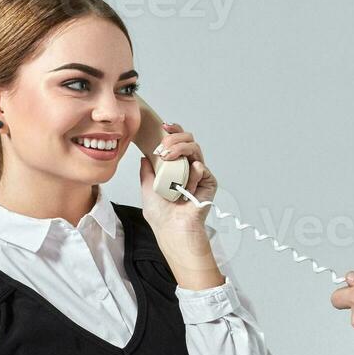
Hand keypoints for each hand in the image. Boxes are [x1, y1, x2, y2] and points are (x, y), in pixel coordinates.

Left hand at [139, 122, 215, 237]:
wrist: (173, 228)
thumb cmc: (161, 215)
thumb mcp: (147, 188)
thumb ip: (147, 171)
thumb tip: (144, 157)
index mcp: (174, 168)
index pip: (177, 144)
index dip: (172, 132)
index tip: (163, 126)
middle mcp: (188, 169)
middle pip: (189, 141)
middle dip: (176, 138)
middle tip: (164, 145)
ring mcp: (199, 175)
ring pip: (196, 149)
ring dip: (181, 148)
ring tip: (168, 156)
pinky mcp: (209, 182)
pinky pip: (202, 168)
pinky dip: (191, 174)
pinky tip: (184, 186)